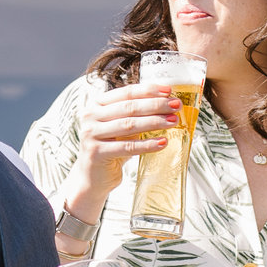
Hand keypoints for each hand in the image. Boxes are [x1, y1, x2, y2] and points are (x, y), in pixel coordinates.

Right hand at [62, 83, 183, 210]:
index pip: (126, 93)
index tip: (169, 91)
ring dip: (154, 122)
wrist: (93, 176)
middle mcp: (90, 116)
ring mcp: (91, 134)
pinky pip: (127, 147)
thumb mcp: (121, 127)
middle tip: (176, 106)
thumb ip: (136, 114)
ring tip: (173, 121)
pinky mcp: (96, 153)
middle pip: (129, 107)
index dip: (149, 90)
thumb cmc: (112, 147)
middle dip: (156, 105)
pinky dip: (147, 144)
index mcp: (97, 104)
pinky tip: (163, 142)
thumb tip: (168, 104)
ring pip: (129, 125)